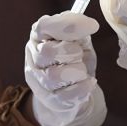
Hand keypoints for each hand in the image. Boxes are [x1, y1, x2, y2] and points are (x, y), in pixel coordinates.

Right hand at [24, 11, 106, 125]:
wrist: (72, 91)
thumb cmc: (73, 60)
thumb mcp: (78, 39)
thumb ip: (79, 29)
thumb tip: (90, 24)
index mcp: (39, 37)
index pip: (44, 27)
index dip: (68, 25)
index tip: (93, 26)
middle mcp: (33, 58)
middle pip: (46, 52)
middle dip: (72, 52)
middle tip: (79, 54)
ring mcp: (38, 81)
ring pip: (54, 76)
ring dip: (77, 71)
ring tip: (81, 71)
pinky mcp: (49, 100)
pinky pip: (65, 96)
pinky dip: (82, 88)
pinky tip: (88, 82)